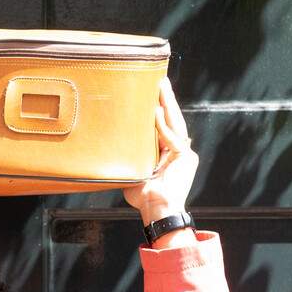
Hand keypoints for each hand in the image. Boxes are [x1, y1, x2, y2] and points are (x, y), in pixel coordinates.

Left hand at [122, 77, 196, 219]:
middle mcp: (179, 151)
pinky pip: (171, 138)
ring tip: (161, 87)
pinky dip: (162, 126)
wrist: (157, 211)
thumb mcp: (131, 172)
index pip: (165, 126)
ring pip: (175, 124)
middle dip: (166, 100)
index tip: (152, 92)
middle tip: (160, 80)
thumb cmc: (144, 198)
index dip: (160, 109)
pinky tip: (155, 111)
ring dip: (168, 104)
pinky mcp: (185, 157)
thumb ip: (126, 159)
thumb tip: (106, 150)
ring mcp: (184, 154)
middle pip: (172, 120)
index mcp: (168, 153)